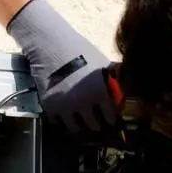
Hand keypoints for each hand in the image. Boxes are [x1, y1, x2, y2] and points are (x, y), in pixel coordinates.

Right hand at [6, 0, 117, 131]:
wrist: (50, 45)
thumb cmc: (79, 50)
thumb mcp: (101, 64)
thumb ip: (111, 81)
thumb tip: (121, 94)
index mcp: (100, 92)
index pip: (111, 117)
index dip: (111, 118)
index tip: (110, 119)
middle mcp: (83, 103)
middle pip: (94, 126)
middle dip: (96, 123)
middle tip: (95, 120)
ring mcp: (65, 106)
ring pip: (75, 128)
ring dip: (79, 124)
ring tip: (79, 119)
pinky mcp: (49, 106)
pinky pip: (57, 121)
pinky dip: (61, 119)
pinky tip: (64, 111)